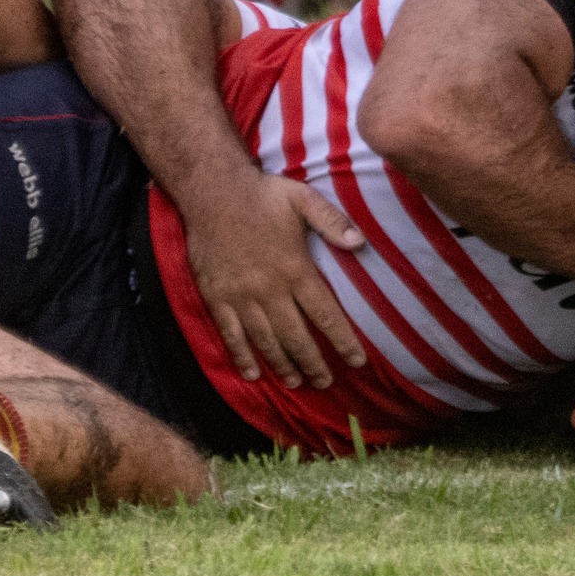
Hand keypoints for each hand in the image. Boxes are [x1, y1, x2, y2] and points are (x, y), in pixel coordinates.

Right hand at [183, 174, 368, 389]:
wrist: (212, 192)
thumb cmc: (262, 194)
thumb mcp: (303, 198)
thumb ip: (332, 221)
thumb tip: (361, 243)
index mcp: (295, 269)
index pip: (325, 314)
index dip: (342, 341)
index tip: (357, 361)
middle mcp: (269, 289)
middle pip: (296, 336)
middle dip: (314, 363)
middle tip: (326, 382)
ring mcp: (241, 296)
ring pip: (265, 340)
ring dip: (283, 365)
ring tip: (296, 382)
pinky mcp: (217, 297)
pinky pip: (231, 334)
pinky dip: (242, 356)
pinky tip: (253, 374)